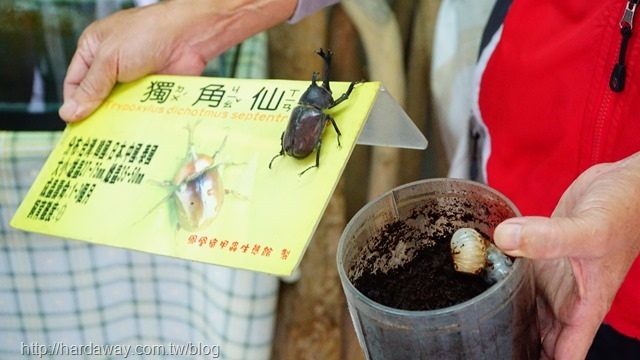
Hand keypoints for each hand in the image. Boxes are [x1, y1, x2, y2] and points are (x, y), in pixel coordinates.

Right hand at [59, 0, 296, 121]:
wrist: (190, 35)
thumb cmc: (147, 34)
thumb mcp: (110, 59)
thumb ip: (91, 87)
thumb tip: (68, 113)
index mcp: (94, 49)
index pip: (74, 82)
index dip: (74, 103)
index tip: (74, 126)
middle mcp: (112, 64)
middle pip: (97, 97)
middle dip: (96, 116)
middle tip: (92, 140)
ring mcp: (134, 77)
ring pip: (120, 106)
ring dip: (118, 121)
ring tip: (112, 142)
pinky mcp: (154, 89)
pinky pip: (141, 109)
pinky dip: (138, 120)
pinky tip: (134, 136)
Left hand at [493, 152, 639, 358]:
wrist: (623, 184)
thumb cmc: (624, 211)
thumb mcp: (589, 231)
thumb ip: (548, 238)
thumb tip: (505, 239)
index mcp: (583, 307)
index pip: (563, 355)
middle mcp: (565, 298)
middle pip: (537, 340)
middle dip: (513, 348)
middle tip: (478, 346)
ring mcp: (551, 278)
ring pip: (523, 311)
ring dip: (503, 318)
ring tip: (472, 323)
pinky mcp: (538, 256)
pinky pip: (514, 277)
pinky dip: (498, 283)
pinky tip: (476, 282)